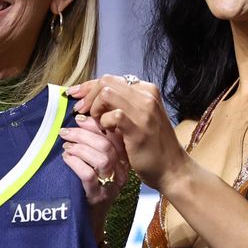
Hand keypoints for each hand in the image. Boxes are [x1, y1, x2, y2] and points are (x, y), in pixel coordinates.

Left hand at [58, 99, 130, 207]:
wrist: (86, 220)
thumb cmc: (88, 187)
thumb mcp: (97, 165)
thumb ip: (94, 146)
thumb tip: (79, 121)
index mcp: (123, 161)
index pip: (115, 136)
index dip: (96, 124)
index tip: (79, 119)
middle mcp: (121, 172)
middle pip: (107, 145)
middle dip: (84, 134)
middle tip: (65, 132)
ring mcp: (111, 185)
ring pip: (102, 158)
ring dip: (80, 147)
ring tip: (66, 145)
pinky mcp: (98, 196)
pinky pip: (88, 175)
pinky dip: (75, 163)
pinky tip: (66, 158)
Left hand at [74, 75, 184, 192]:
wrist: (172, 169)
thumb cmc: (153, 145)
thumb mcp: (140, 117)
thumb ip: (123, 103)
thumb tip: (93, 95)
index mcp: (147, 90)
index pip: (111, 78)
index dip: (88, 86)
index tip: (75, 95)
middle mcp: (147, 96)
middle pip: (106, 82)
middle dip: (88, 95)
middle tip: (81, 111)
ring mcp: (145, 112)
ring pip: (107, 94)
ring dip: (96, 108)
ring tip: (97, 122)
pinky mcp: (139, 128)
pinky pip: (113, 115)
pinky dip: (104, 122)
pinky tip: (107, 131)